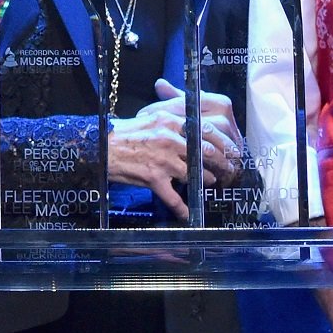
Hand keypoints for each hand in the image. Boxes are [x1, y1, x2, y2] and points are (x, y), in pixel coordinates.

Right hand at [106, 80, 246, 218]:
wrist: (101, 148)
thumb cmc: (123, 133)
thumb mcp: (150, 118)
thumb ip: (172, 120)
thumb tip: (192, 125)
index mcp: (170, 121)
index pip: (206, 129)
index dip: (222, 141)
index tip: (231, 147)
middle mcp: (170, 139)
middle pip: (205, 152)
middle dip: (221, 162)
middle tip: (228, 168)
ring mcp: (164, 160)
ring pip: (194, 174)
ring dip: (205, 180)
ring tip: (210, 183)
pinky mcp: (155, 179)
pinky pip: (174, 198)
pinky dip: (183, 208)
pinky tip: (188, 214)